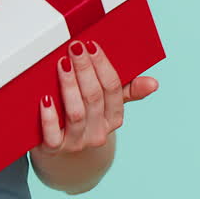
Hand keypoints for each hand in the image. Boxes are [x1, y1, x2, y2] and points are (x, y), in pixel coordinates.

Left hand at [37, 37, 158, 154]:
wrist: (61, 153)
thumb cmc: (84, 119)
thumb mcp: (106, 106)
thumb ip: (127, 91)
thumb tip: (154, 83)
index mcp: (113, 118)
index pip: (113, 89)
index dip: (102, 66)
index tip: (91, 45)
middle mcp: (98, 132)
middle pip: (94, 97)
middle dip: (84, 69)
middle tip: (74, 47)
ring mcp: (77, 142)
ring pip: (76, 113)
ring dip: (69, 85)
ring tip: (62, 64)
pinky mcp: (54, 149)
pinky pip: (53, 134)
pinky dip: (50, 116)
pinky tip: (45, 98)